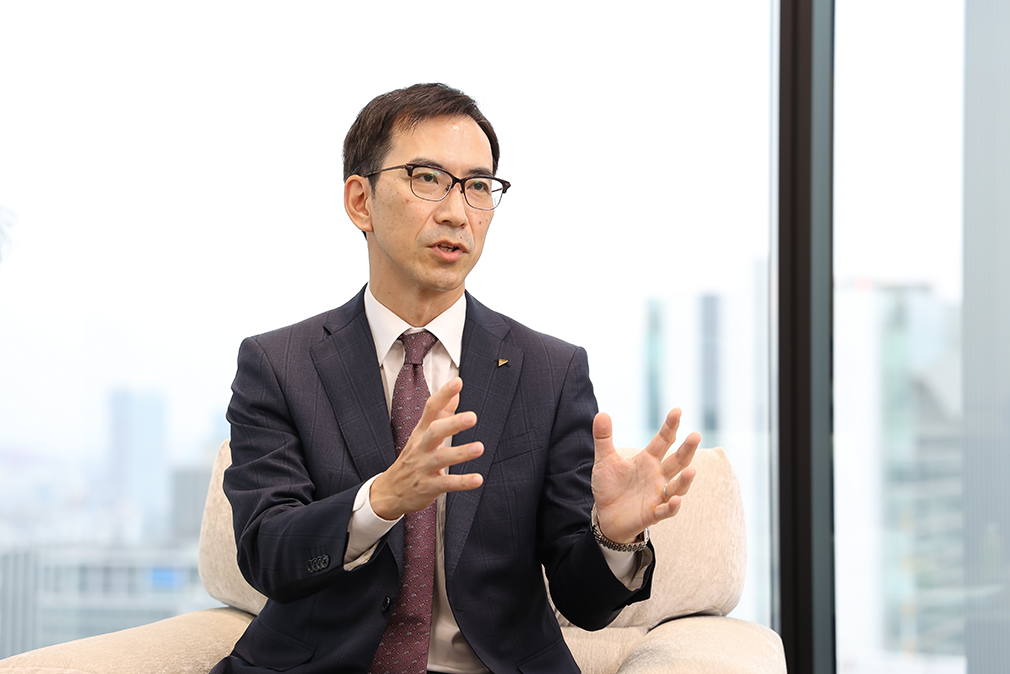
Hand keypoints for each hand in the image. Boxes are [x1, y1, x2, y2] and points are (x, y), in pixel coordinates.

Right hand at [370, 377, 483, 519]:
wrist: (390, 491)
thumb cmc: (412, 458)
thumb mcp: (422, 433)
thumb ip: (442, 413)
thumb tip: (456, 392)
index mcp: (421, 431)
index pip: (431, 409)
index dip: (443, 394)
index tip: (457, 382)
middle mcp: (421, 447)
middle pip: (434, 431)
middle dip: (452, 424)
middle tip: (472, 417)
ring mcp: (423, 467)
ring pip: (441, 458)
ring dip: (460, 453)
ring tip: (479, 447)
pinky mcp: (428, 486)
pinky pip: (446, 483)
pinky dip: (462, 482)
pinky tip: (477, 479)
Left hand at [591, 408, 698, 543]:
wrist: (605, 515)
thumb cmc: (610, 486)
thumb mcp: (604, 460)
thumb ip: (603, 438)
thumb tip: (601, 414)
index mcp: (648, 460)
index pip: (663, 440)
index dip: (670, 426)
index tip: (677, 411)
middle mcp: (658, 476)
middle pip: (677, 461)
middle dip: (687, 449)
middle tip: (696, 435)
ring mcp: (657, 495)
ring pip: (677, 486)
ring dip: (685, 480)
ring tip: (692, 470)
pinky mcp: (652, 513)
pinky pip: (666, 510)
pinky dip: (672, 506)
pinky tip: (676, 500)